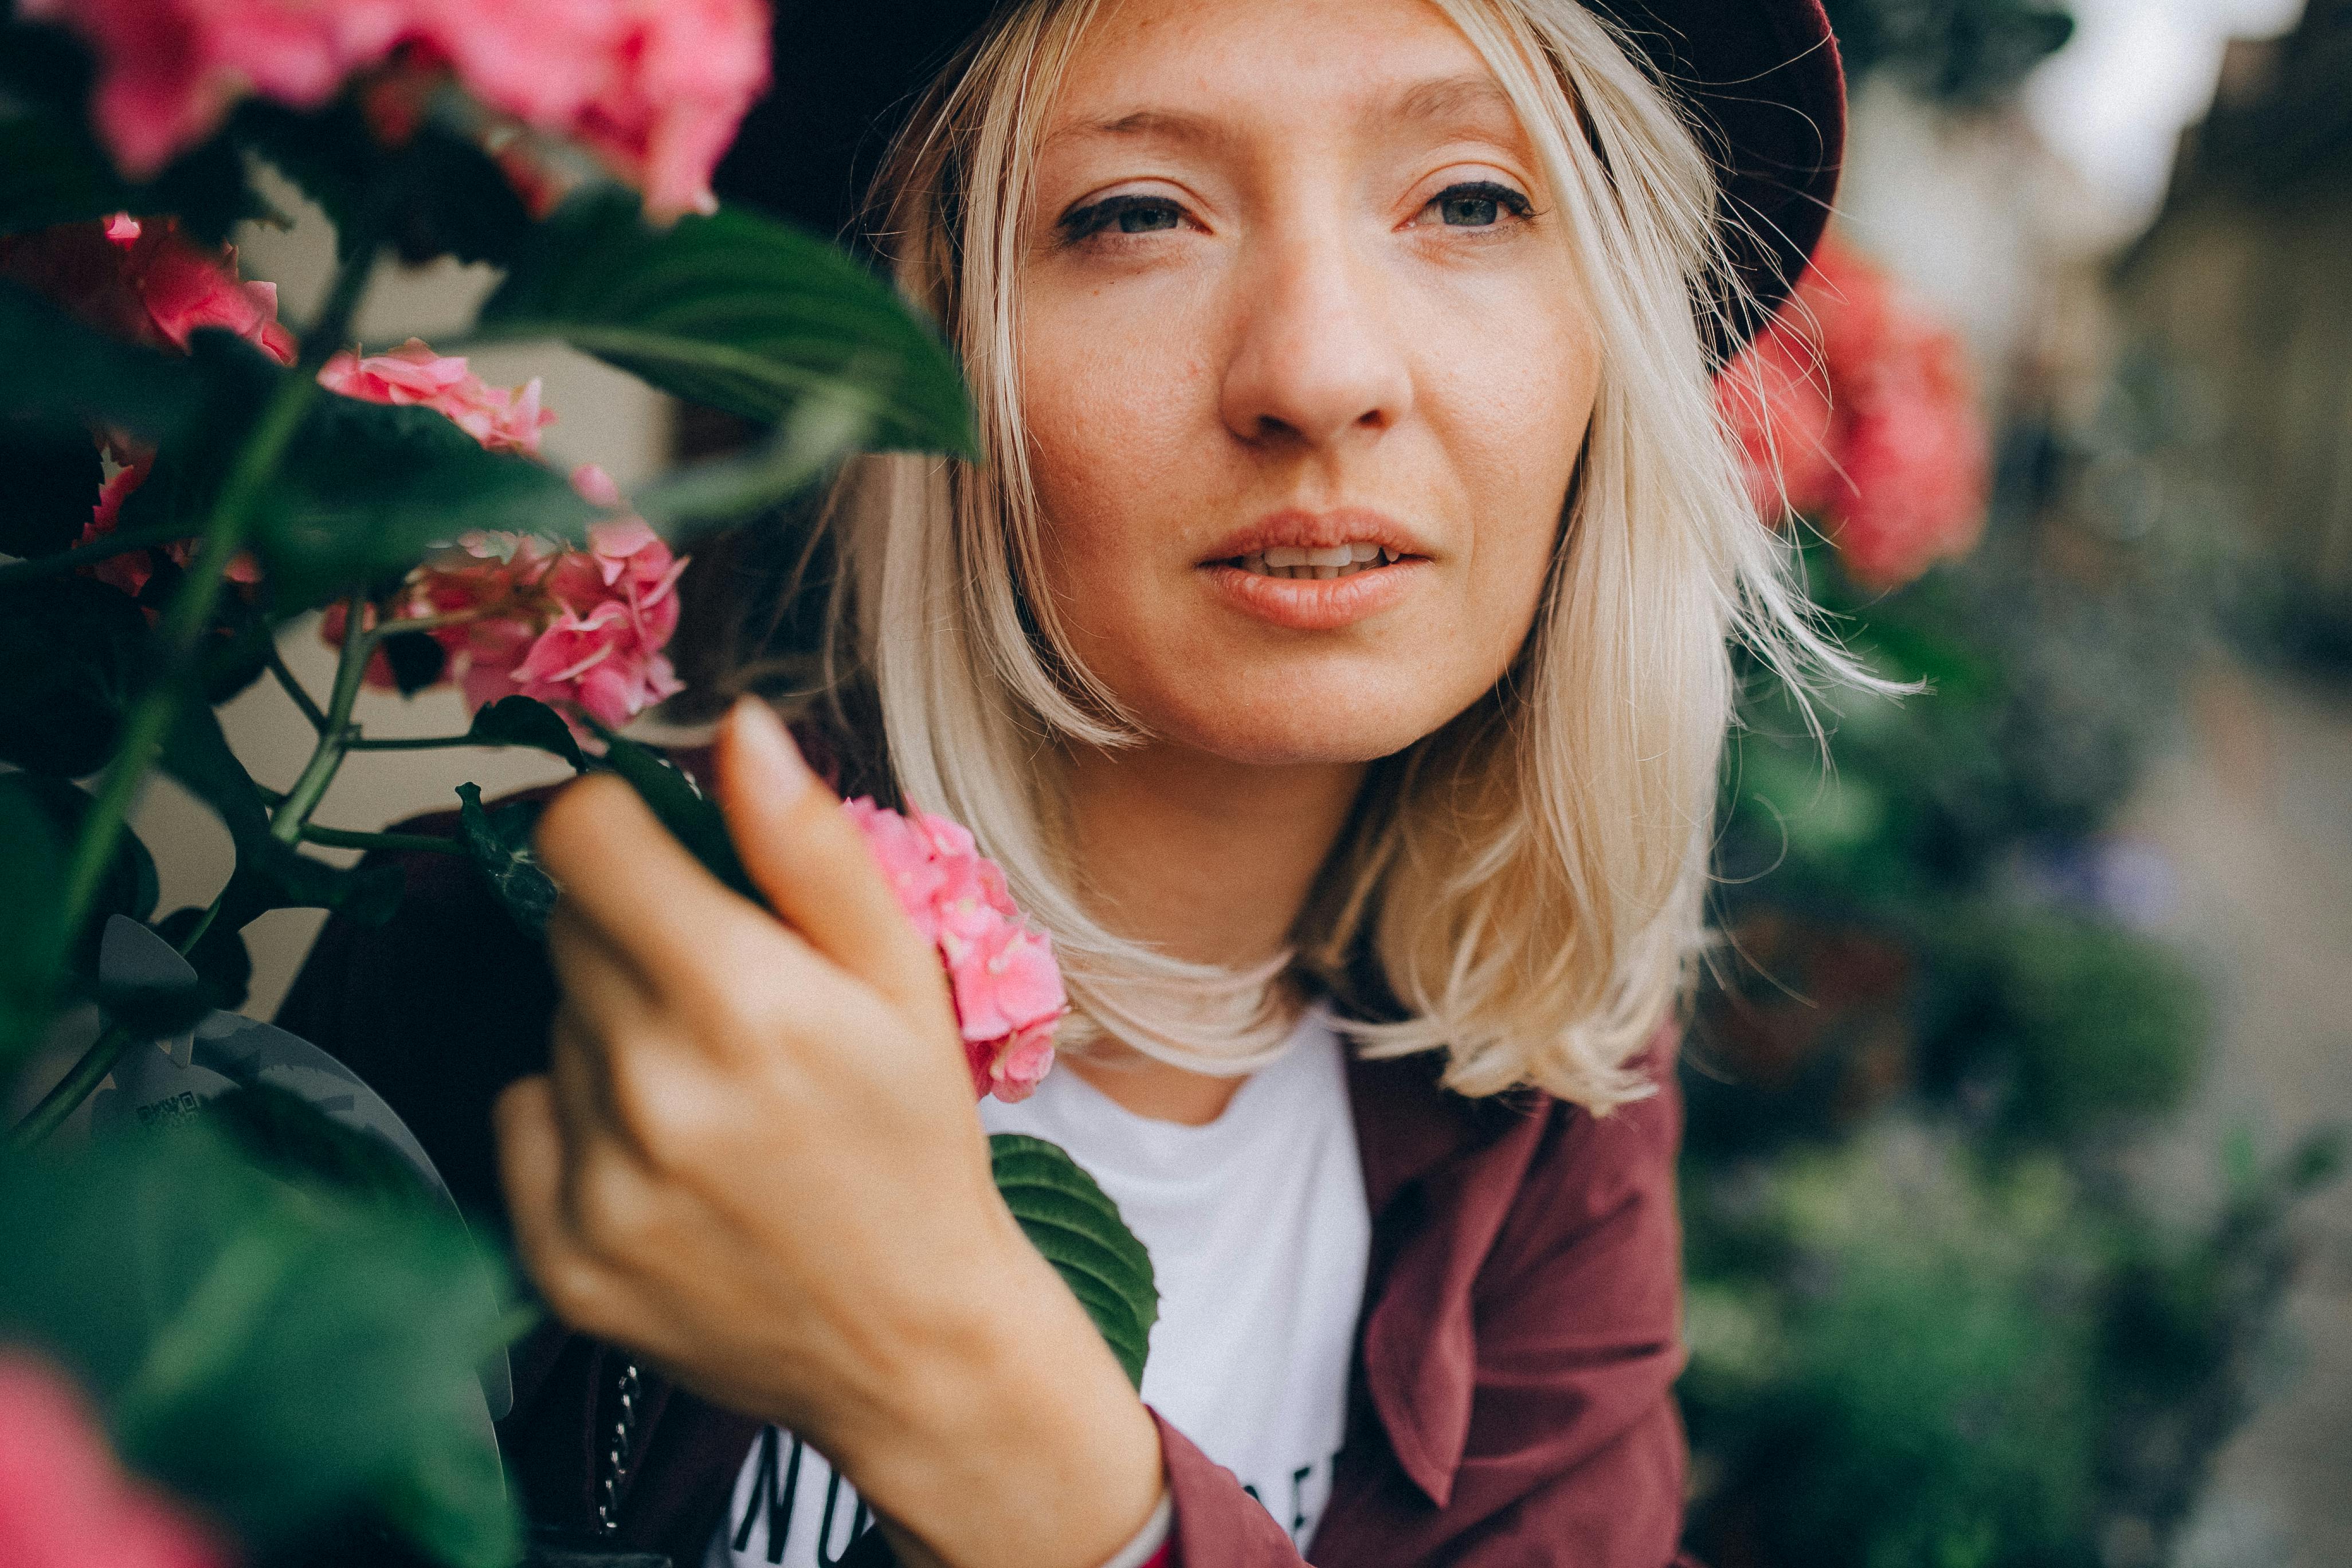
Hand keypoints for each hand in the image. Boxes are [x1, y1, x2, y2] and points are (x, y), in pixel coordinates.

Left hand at [495, 699, 1162, 1567]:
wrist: (911, 1344)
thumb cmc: (915, 1144)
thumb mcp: (900, 980)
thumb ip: (809, 846)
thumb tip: (734, 725)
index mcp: (740, 998)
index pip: (580, 837)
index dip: (618, 823)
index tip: (662, 851)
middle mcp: (648, 1085)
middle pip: (568, 926)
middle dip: (637, 934)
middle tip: (724, 999)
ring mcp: (591, 1180)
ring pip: (552, 1026)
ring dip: (614, 1034)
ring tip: (712, 1096)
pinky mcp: (553, 1256)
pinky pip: (521, 1121)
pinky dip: (575, 1126)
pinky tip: (667, 1160)